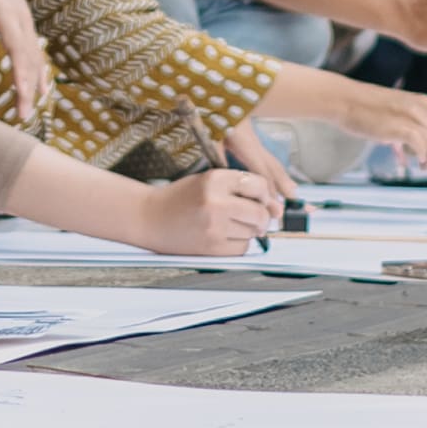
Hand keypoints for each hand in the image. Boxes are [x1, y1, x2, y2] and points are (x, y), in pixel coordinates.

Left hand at [0, 0, 52, 122]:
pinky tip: (42, 91)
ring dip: (34, 84)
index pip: (17, 45)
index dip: (21, 69)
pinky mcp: (25, 26)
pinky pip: (35, 52)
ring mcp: (26, 23)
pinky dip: (39, 71)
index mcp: (6, 12)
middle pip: (29, 57)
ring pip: (35, 57)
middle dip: (28, 87)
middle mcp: (21, 19)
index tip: (23, 92)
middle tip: (22, 115)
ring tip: (28, 111)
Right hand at [129, 163, 286, 257]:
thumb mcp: (208, 182)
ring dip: (248, 231)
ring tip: (228, 225)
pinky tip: (222, 236)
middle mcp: (216, 201)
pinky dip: (238, 244)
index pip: (259, 185)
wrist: (148, 218)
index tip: (259, 200)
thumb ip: (241, 190)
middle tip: (251, 217)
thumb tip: (278, 209)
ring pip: (253, 232)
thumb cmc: (179, 198)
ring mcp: (214, 226)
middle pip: (260, 213)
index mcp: (215, 179)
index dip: (264, 195)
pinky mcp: (211, 247)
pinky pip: (242, 248)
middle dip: (261, 217)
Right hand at [343, 82, 426, 179]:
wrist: (344, 100)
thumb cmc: (366, 109)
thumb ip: (410, 128)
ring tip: (425, 169)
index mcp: (425, 103)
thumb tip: (417, 153)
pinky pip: (422, 145)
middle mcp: (422, 108)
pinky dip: (424, 157)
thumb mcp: (396, 112)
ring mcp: (411, 116)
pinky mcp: (398, 126)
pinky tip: (416, 163)